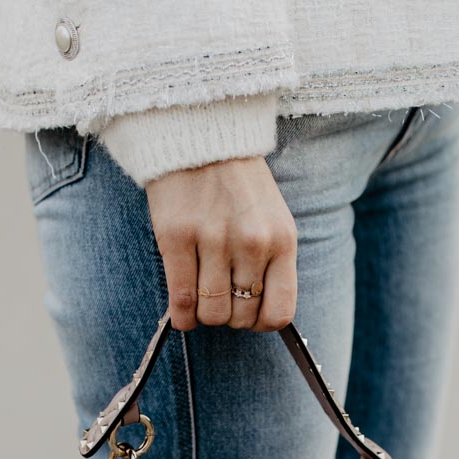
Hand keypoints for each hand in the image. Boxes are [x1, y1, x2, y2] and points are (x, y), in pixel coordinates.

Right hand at [145, 156, 296, 332]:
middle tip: (219, 299)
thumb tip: (260, 314)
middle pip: (241, 316)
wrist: (201, 135)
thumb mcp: (272, 219)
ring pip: (212, 313)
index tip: (249, 314)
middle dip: (230, 316)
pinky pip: (181, 300)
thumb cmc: (238, 184)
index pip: (279, 312)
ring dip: (204, 315)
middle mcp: (252, 243)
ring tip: (200, 298)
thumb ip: (271, 262)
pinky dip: (181, 316)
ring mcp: (213, 240)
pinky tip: (181, 313)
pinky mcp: (176, 237)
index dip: (261, 323)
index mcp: (282, 240)